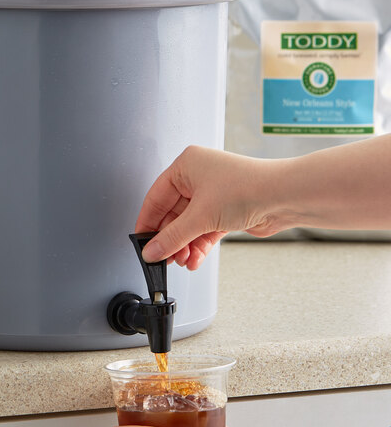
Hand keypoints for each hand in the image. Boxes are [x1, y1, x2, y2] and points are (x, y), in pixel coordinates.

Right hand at [135, 145, 282, 268]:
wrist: (284, 197)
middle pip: (173, 214)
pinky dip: (199, 245)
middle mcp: (198, 177)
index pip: (156, 196)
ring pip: (189, 225)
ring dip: (185, 245)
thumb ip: (172, 237)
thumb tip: (151, 250)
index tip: (141, 242)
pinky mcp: (224, 211)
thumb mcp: (200, 215)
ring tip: (183, 261)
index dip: (148, 221)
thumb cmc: (247, 188)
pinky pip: (203, 230)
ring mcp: (212, 194)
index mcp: (186, 165)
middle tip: (163, 257)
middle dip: (170, 239)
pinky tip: (195, 259)